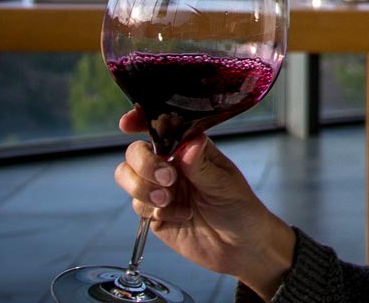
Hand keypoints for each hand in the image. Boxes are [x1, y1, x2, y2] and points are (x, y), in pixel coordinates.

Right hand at [114, 109, 296, 297]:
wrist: (240, 247)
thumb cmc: (240, 208)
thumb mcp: (224, 184)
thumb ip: (202, 166)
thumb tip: (190, 143)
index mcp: (189, 149)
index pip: (161, 128)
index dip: (140, 121)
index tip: (128, 125)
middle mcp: (171, 165)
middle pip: (136, 152)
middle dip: (144, 164)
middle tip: (168, 179)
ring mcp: (160, 189)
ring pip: (128, 177)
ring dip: (144, 188)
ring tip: (169, 200)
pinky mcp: (154, 214)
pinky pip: (138, 206)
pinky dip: (154, 211)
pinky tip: (181, 216)